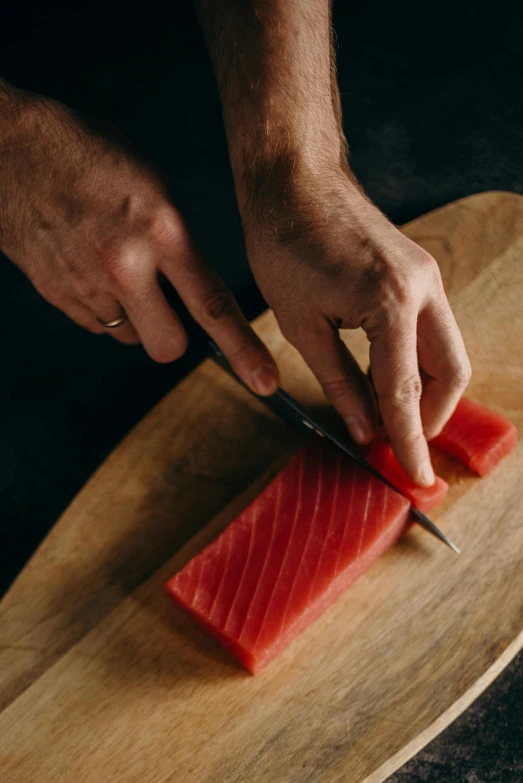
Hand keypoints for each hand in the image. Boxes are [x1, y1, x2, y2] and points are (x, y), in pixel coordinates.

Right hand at [0, 84, 277, 394]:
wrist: (9, 149)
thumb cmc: (85, 154)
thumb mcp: (152, 184)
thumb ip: (176, 239)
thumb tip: (189, 285)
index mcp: (162, 230)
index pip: (213, 304)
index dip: (244, 349)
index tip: (265, 381)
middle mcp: (126, 264)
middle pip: (168, 346)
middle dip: (173, 337)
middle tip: (166, 309)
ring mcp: (87, 284)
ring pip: (128, 336)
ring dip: (132, 316)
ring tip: (115, 269)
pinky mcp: (57, 294)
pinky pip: (95, 325)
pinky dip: (101, 309)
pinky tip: (90, 269)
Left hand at [242, 166, 470, 484]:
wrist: (295, 178)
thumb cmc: (284, 242)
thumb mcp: (302, 325)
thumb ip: (339, 383)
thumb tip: (363, 429)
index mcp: (389, 303)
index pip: (405, 392)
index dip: (409, 441)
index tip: (416, 477)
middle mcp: (421, 289)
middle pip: (450, 372)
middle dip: (430, 416)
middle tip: (400, 445)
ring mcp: (425, 276)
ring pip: (447, 351)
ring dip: (426, 389)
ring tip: (391, 419)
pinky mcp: (418, 270)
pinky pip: (432, 329)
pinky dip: (418, 361)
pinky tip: (390, 380)